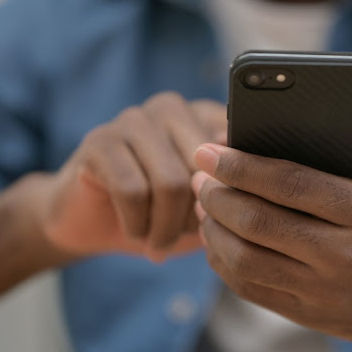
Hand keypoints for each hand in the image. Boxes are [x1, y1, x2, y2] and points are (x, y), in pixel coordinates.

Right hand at [37, 92, 225, 261]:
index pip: (239, 146)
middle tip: (187, 240)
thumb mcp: (206, 206)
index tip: (230, 221)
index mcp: (205, 115)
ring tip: (161, 244)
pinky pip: (132, 191)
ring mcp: (133, 119)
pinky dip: (137, 224)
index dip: (238, 191)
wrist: (91, 222)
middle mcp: (172, 108)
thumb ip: (235, 189)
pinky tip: (136, 232)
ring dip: (167, 228)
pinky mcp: (100, 141)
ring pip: (171, 183)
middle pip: (207, 170)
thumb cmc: (159, 213)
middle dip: (198, 217)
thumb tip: (260, 185)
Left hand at [192, 103, 351, 341]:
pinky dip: (224, 263)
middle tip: (199, 176)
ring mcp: (326, 293)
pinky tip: (217, 239)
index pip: (292, 184)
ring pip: (247, 260)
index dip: (243, 166)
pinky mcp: (311, 316)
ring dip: (213, 230)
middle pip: (260, 223)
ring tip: (202, 206)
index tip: (210, 151)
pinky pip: (252, 289)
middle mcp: (347, 257)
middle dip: (218, 196)